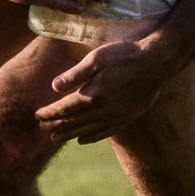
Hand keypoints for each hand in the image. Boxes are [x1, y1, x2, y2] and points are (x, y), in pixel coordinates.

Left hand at [35, 20, 176, 143]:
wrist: (156, 63)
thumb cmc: (125, 55)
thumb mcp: (97, 58)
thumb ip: (75, 74)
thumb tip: (54, 87)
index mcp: (92, 95)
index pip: (64, 109)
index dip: (49, 113)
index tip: (37, 115)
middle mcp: (102, 110)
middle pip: (73, 122)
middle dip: (55, 126)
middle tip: (42, 128)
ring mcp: (115, 117)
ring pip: (86, 131)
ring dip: (69, 135)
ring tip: (55, 139)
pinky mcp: (126, 119)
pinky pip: (104, 133)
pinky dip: (91, 138)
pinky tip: (82, 140)